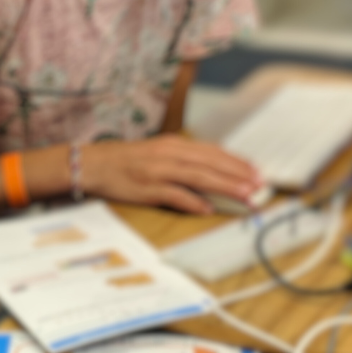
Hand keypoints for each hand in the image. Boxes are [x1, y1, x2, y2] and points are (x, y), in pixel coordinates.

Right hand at [82, 135, 262, 213]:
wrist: (92, 164)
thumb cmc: (124, 161)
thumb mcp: (156, 153)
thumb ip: (181, 160)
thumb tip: (208, 172)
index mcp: (173, 144)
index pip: (212, 151)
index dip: (236, 161)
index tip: (255, 171)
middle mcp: (168, 154)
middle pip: (211, 163)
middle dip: (238, 174)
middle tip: (259, 185)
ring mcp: (158, 171)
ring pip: (199, 177)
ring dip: (225, 186)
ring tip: (245, 195)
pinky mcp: (146, 188)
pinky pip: (174, 195)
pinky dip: (192, 201)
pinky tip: (208, 208)